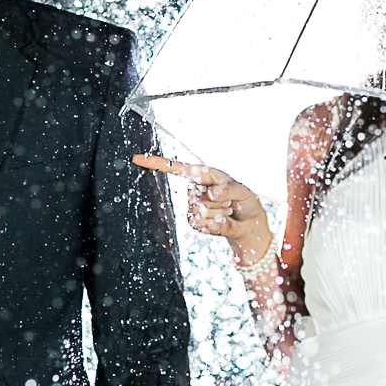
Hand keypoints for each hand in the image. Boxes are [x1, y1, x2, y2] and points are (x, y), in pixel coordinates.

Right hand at [132, 154, 272, 264]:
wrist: (249, 226)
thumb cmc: (246, 203)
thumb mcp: (243, 192)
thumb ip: (228, 189)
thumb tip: (210, 193)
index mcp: (204, 174)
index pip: (177, 169)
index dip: (157, 163)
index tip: (137, 159)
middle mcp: (195, 189)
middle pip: (194, 196)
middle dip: (219, 201)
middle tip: (230, 202)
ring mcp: (193, 207)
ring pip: (198, 211)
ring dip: (219, 213)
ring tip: (227, 211)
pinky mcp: (195, 223)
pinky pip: (200, 225)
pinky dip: (215, 225)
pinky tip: (222, 221)